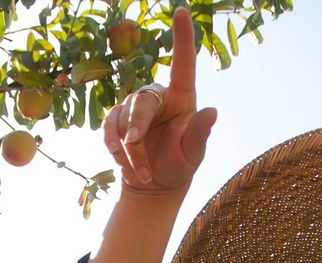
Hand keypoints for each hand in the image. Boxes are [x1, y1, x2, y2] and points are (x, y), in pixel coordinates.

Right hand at [101, 7, 216, 195]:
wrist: (155, 186)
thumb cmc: (179, 166)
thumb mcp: (193, 154)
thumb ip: (199, 134)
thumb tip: (212, 112)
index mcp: (183, 98)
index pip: (184, 63)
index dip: (183, 37)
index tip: (182, 11)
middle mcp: (159, 97)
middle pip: (142, 102)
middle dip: (136, 126)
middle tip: (135, 146)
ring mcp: (135, 107)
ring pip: (123, 118)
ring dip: (128, 149)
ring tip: (142, 172)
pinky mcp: (117, 121)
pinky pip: (109, 128)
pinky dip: (114, 148)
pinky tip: (123, 164)